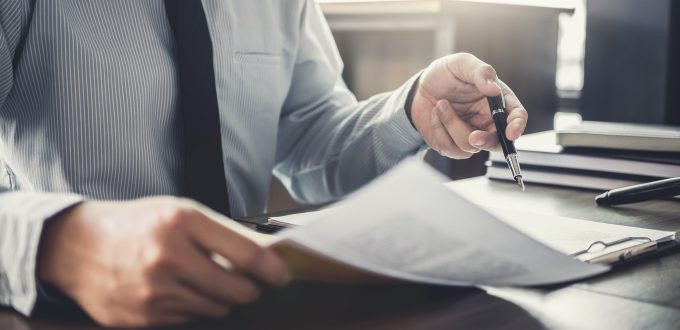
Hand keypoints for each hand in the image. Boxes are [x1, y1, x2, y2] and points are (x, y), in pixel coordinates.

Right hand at [37, 197, 289, 327]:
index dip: (271, 269)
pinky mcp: (142, 318)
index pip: (245, 254)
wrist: (77, 247)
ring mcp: (153, 292)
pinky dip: (191, 307)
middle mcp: (167, 257)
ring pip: (215, 308)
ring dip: (219, 298)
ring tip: (200, 280)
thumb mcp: (178, 212)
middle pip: (235, 289)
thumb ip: (221, 232)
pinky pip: (188, 319)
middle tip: (247, 283)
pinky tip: (174, 291)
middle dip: (248, 289)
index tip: (282, 275)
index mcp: (180, 222)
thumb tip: (265, 256)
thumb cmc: (136, 224)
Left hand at [411, 53, 527, 158]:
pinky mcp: (453, 144)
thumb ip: (481, 72)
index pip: (516, 116)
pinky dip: (439, 130)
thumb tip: (494, 89)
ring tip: (440, 104)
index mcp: (498, 101)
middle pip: (498, 143)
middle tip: (474, 136)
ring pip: (470, 145)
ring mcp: (471, 135)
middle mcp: (488, 121)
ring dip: (451, 124)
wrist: (420, 87)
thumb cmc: (446, 73)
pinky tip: (435, 115)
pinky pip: (450, 148)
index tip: (511, 133)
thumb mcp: (462, 63)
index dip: (517, 126)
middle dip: (486, 141)